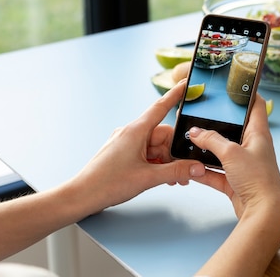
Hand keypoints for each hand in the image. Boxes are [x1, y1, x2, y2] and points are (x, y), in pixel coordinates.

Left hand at [64, 80, 205, 214]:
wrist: (82, 196)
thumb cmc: (107, 183)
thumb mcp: (148, 178)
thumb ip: (176, 171)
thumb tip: (197, 167)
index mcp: (136, 131)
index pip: (161, 107)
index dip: (175, 95)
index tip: (186, 84)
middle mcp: (131, 133)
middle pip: (163, 134)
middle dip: (176, 152)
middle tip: (186, 169)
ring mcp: (126, 143)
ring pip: (156, 147)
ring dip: (167, 161)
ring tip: (174, 179)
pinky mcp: (123, 154)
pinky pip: (147, 154)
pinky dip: (157, 164)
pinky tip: (162, 177)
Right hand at [190, 95, 279, 275]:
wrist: (263, 212)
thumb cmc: (258, 179)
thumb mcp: (231, 153)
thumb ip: (211, 141)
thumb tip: (195, 133)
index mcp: (259, 134)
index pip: (256, 105)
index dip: (247, 93)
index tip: (234, 84)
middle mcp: (253, 147)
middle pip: (234, 129)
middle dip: (216, 124)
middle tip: (200, 116)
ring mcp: (244, 165)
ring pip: (222, 152)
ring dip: (207, 150)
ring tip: (190, 143)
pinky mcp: (236, 182)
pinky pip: (216, 173)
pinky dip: (204, 171)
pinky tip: (191, 168)